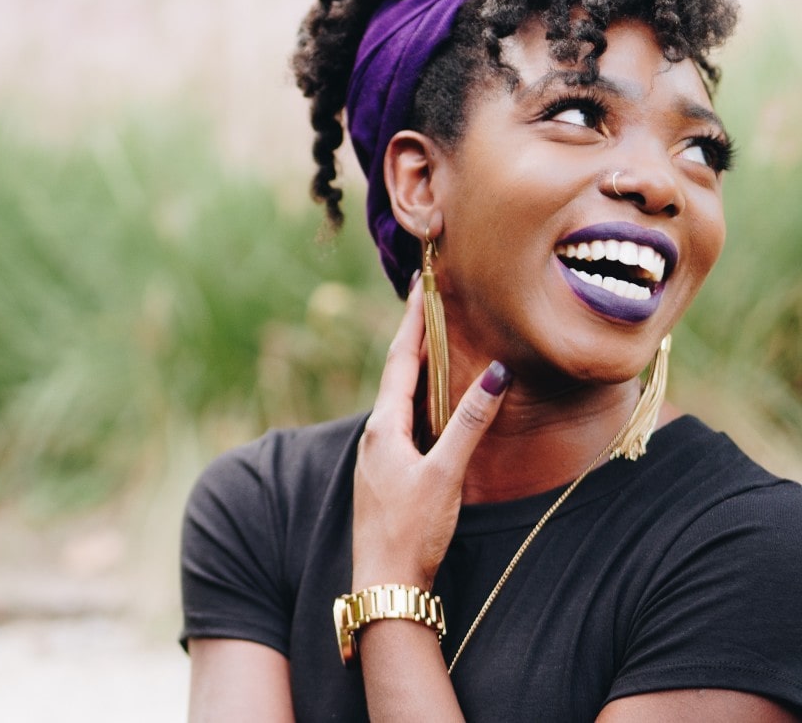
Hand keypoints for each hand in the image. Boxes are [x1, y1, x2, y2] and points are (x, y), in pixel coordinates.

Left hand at [351, 276, 511, 590]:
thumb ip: (469, 424)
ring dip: (415, 366)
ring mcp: (379, 454)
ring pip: (398, 397)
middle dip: (414, 336)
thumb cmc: (412, 531)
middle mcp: (375, 434)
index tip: (421, 286)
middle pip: (396, 373)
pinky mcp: (387, 472)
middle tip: (427, 300)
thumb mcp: (445, 474)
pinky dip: (418, 397)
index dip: (412, 322)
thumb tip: (494, 373)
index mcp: (384, 427)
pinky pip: (403, 419)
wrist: (385, 582)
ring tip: (431, 338)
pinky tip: (429, 402)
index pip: (400, 360)